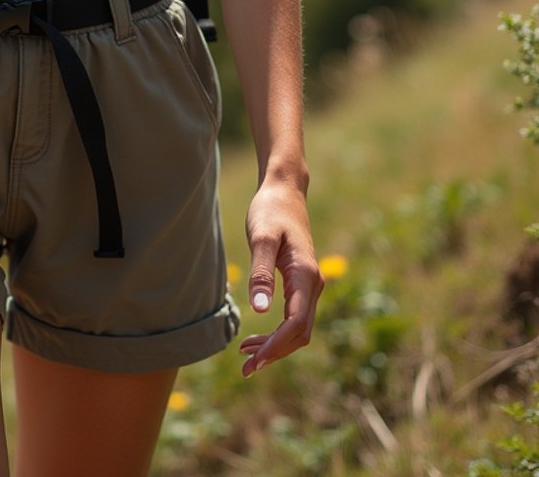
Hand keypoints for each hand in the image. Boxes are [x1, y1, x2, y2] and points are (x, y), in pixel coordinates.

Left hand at [239, 176, 324, 377]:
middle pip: (300, 333)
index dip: (277, 346)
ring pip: (298, 329)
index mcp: (305, 275)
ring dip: (276, 346)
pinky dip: (277, 333)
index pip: (296, 324)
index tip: (255, 361)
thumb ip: (261, 273)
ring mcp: (310, 285)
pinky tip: (256, 338)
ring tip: (246, 358)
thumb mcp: (261, 237)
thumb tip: (259, 311)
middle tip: (245, 369)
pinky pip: (294, 318)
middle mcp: (313, 284)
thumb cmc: (270, 211)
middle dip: (275, 353)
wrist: (284, 191)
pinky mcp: (301, 284)